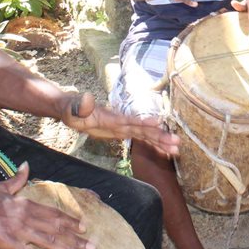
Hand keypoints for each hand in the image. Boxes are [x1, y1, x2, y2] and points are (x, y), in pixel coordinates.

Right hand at [0, 163, 94, 248]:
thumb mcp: (2, 187)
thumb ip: (17, 179)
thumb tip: (26, 165)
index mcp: (26, 204)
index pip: (54, 214)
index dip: (70, 221)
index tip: (85, 227)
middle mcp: (27, 216)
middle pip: (57, 228)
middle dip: (77, 238)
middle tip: (93, 248)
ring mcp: (19, 229)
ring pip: (49, 241)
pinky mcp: (8, 242)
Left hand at [61, 91, 179, 156]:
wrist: (73, 109)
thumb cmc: (71, 109)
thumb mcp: (72, 108)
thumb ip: (80, 104)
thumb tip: (86, 98)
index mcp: (110, 117)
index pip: (129, 120)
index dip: (143, 122)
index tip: (158, 122)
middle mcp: (120, 121)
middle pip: (143, 129)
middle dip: (159, 135)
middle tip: (176, 142)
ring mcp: (123, 126)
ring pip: (145, 135)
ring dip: (160, 142)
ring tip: (177, 150)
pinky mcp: (123, 132)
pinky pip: (141, 139)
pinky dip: (153, 144)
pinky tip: (165, 151)